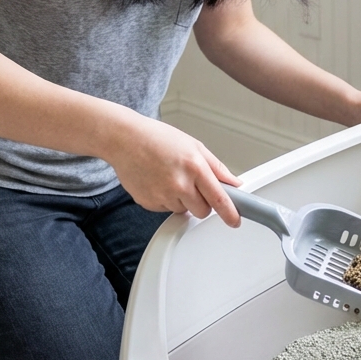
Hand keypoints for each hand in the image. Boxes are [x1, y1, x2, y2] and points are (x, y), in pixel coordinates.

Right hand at [105, 112, 241, 225]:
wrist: (125, 140)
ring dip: (182, 200)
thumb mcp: (194, 146)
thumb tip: (234, 183)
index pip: (219, 198)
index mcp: (194, 167)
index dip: (230, 213)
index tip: (235, 221)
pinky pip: (166, 209)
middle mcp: (179, 184)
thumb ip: (217, 167)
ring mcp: (162, 196)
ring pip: (183, 210)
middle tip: (193, 185)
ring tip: (170, 177)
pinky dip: (166, 199)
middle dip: (202, 202)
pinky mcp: (148, 203)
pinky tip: (159, 181)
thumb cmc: (157, 139)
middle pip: (202, 211)